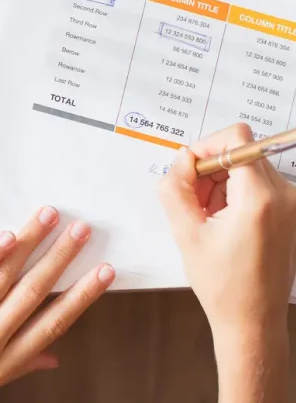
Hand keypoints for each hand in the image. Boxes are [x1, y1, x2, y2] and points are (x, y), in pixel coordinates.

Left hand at [0, 206, 115, 402]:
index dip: (82, 295)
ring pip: (4, 279)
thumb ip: (18, 366)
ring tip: (49, 219)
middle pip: (33, 293)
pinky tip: (6, 238)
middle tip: (82, 232)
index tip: (103, 274)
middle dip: (62, 259)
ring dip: (31, 245)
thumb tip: (51, 358)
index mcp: (3, 364)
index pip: (54, 323)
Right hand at [158, 124, 295, 333]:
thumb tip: (181, 159)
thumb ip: (175, 188)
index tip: (188, 170)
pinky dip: (235, 194)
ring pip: (247, 168)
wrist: (252, 320)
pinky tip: (222, 222)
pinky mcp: (290, 213)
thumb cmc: (223, 285)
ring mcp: (292, 205)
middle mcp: (284, 196)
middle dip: (210, 169)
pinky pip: (258, 185)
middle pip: (241, 153)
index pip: (236, 139)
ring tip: (207, 217)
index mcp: (259, 199)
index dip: (206, 147)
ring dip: (221, 183)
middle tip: (192, 201)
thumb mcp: (186, 233)